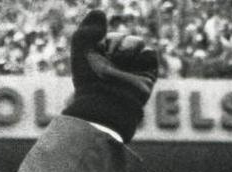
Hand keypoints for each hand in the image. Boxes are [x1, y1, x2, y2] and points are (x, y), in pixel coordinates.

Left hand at [62, 10, 157, 142]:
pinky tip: (134, 67)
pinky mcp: (147, 72)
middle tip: (109, 60)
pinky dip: (142, 56)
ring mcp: (132, 67)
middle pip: (123, 36)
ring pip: (137, 41)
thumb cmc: (90, 79)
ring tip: (121, 63)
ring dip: (128, 49)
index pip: (107, 36)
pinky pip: (150, 52)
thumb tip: (99, 11)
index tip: (95, 53)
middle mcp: (116, 62)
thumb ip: (86, 30)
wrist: (107, 101)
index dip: (102, 41)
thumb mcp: (81, 51)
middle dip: (116, 44)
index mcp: (99, 57)